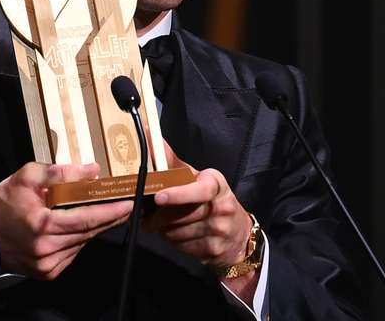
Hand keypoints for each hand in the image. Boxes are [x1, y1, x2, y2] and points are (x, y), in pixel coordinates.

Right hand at [0, 162, 132, 279]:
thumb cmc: (6, 202)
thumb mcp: (28, 176)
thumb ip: (60, 172)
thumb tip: (92, 170)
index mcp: (42, 224)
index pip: (86, 218)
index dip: (110, 211)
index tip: (128, 204)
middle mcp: (46, 248)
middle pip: (89, 232)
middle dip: (110, 218)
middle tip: (127, 206)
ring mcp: (47, 263)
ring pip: (83, 243)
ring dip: (96, 228)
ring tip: (107, 213)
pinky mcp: (48, 272)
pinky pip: (73, 252)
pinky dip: (80, 239)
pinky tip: (81, 227)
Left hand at [144, 143, 252, 268]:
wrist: (238, 234)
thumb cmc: (210, 199)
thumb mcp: (196, 178)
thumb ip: (171, 161)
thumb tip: (149, 134)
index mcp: (216, 184)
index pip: (201, 190)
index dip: (179, 194)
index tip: (159, 196)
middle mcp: (221, 206)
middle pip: (181, 214)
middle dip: (159, 217)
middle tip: (146, 216)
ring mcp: (219, 230)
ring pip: (177, 232)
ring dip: (164, 230)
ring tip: (165, 224)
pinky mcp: (214, 250)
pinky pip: (182, 247)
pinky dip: (174, 242)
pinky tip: (178, 235)